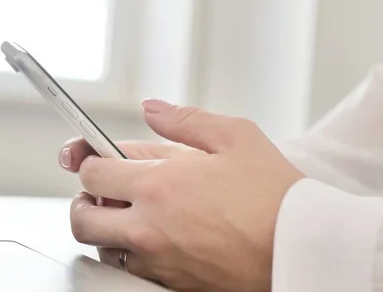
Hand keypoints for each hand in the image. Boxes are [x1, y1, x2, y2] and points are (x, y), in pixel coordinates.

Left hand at [60, 99, 304, 290]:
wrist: (300, 249)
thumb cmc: (274, 194)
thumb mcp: (236, 137)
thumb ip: (185, 119)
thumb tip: (151, 109)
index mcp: (159, 184)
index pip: (93, 170)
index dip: (89, 159)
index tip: (95, 156)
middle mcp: (148, 226)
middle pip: (82, 218)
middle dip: (86, 200)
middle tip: (103, 191)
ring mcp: (157, 260)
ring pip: (103, 247)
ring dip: (107, 227)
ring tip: (132, 213)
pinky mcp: (171, 283)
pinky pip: (130, 269)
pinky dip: (131, 252)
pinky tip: (156, 236)